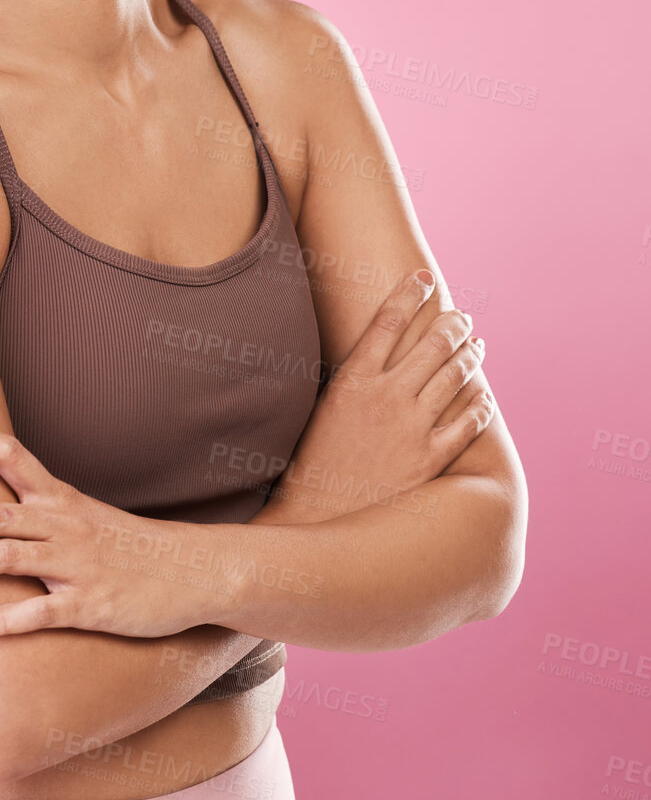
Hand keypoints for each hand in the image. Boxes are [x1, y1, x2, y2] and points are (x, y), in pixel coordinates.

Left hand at [0, 424, 209, 638]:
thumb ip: (37, 513)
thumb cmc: (129, 547)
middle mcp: (64, 523)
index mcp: (60, 498)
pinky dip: (1, 620)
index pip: (7, 453)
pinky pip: (39, 611)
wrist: (193, 573)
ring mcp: (76, 564)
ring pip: (4, 558)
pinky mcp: (91, 605)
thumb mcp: (84, 516)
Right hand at [266, 269, 493, 523]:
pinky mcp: (430, 459)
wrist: (318, 519)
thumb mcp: (322, 409)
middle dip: (453, 323)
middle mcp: (385, 397)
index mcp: (352, 381)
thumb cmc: (313, 464)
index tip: (425, 280)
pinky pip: (468, 422)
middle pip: (432, 342)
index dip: (409, 294)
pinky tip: (485, 395)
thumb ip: (352, 380)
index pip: (388, 320)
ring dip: (471, 355)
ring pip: (455, 375)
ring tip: (477, 345)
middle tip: (462, 318)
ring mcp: (411, 427)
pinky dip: (481, 403)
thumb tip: (372, 354)